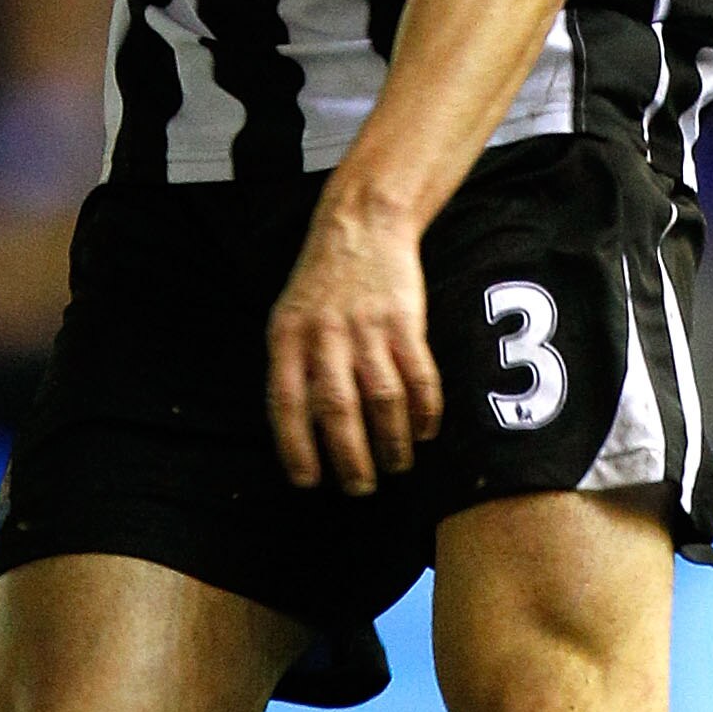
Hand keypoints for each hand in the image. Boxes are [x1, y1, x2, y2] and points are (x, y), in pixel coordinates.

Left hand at [267, 188, 444, 495]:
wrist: (362, 224)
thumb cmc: (321, 284)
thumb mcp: (288, 318)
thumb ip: (291, 368)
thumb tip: (299, 435)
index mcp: (288, 338)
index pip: (288, 405)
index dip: (296, 448)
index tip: (307, 482)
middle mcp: (325, 335)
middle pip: (339, 411)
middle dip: (351, 459)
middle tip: (360, 487)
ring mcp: (367, 327)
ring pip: (383, 399)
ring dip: (391, 442)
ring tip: (396, 465)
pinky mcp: (405, 320)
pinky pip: (419, 376)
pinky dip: (424, 410)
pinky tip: (423, 431)